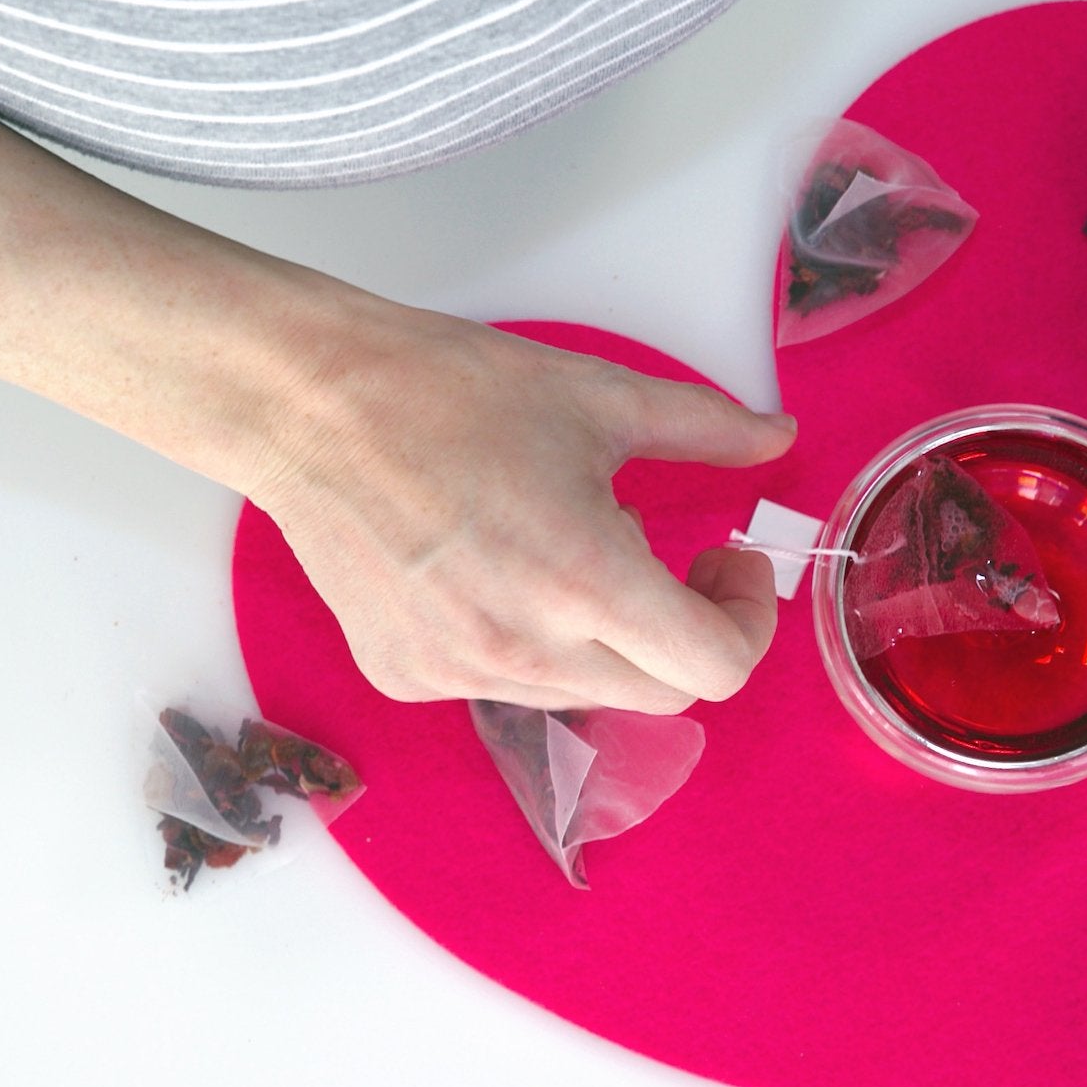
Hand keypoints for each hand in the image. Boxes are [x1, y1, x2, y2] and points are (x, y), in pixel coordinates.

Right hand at [251, 295, 795, 712]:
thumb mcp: (600, 397)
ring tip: (567, 545)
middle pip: (664, 695)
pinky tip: (501, 569)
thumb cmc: (447, 391)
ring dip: (608, 637)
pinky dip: (531, 643)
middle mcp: (524, 651)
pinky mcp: (408, 678)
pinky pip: (506, 686)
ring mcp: (459, 675)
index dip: (744, 616)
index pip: (716, 669)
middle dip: (687, 630)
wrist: (305, 407)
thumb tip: (780, 439)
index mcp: (586, 583)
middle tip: (670, 556)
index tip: (725, 560)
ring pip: (585, 694)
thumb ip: (708, 429)